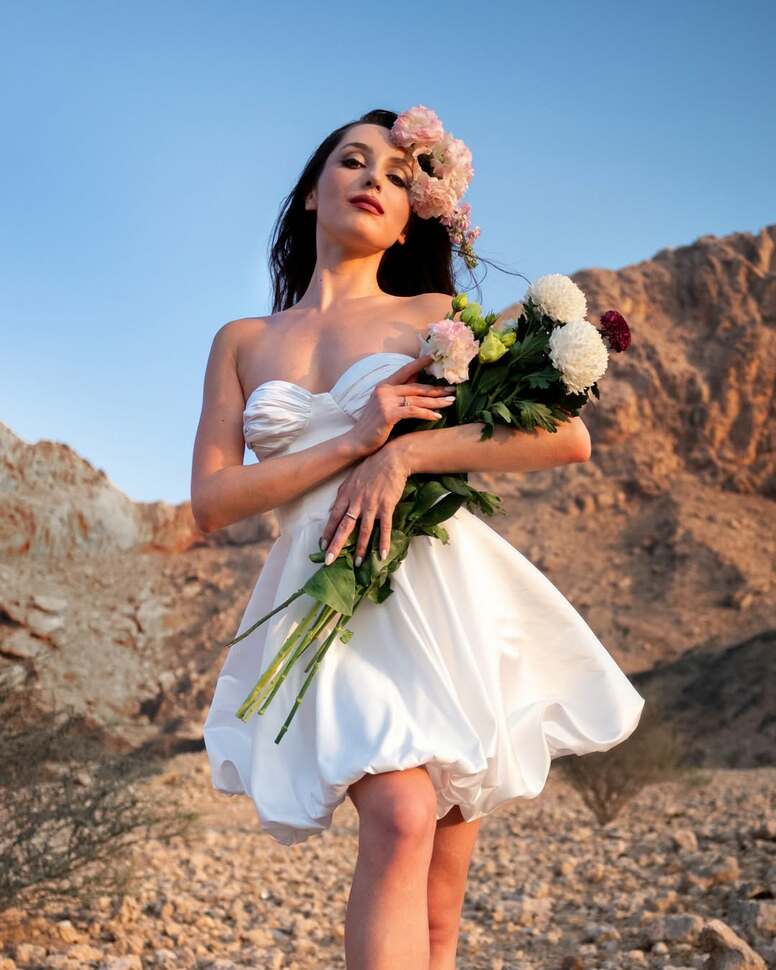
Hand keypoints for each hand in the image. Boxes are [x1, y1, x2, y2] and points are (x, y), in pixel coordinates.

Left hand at [319, 443, 411, 566]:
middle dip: (336, 545)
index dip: (327, 532)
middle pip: (344, 527)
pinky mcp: (387, 506)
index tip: (321, 546)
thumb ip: (341, 495)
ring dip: (361, 548)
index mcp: (346, 495)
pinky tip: (382, 555)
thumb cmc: (371, 467)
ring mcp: (372, 504)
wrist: (391, 458)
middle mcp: (356, 501)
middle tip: (328, 561)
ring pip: (364, 530)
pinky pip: (385, 527)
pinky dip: (383, 542)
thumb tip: (331, 509)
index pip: (334, 517)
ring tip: (358, 563)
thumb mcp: (351, 479)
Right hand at [346, 352, 456, 456]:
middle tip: (452, 390)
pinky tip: (437, 417)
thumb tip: (418, 383)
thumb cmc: (374, 425)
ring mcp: (385, 401)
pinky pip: (413, 411)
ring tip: (450, 402)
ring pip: (417, 399)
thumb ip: (399, 393)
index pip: (405, 370)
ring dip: (436, 401)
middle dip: (436, 389)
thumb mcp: (385, 405)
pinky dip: (427, 414)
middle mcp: (384, 390)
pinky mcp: (388, 414)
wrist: (357, 441)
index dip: (420, 363)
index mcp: (384, 385)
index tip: (435, 357)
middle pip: (416, 387)